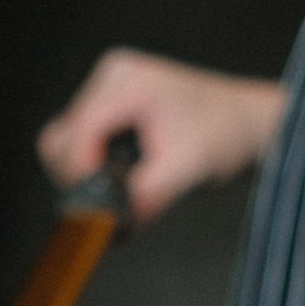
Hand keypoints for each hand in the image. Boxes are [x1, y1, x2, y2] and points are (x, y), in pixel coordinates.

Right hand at [37, 49, 284, 223]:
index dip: (82, 175)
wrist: (243, 123)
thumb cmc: (225, 133)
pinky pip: (79, 146)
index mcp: (127, 82)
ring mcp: (107, 92)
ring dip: (87, 176)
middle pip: (61, 139)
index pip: (78, 133)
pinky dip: (94, 170)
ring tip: (128, 187)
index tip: (101, 208)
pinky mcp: (108, 110)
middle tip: (116, 201)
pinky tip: (126, 177)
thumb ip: (146, 196)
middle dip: (81, 178)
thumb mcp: (187, 168)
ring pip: (64, 146)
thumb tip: (112, 226)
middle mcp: (111, 80)